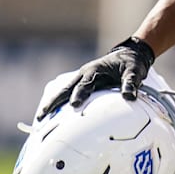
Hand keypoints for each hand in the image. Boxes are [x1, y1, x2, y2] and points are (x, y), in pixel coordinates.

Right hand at [35, 37, 155, 120]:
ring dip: (52, 104)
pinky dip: (59, 104)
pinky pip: (68, 94)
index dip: (79, 93)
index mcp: (95, 70)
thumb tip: (129, 96)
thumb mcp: (134, 71)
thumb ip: (130, 83)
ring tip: (41, 118)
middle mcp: (85, 74)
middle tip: (43, 116)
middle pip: (66, 89)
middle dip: (54, 101)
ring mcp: (82, 80)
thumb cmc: (131, 64)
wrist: (130, 55)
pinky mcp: (83, 85)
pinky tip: (52, 116)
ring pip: (64, 92)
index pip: (85, 83)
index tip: (74, 104)